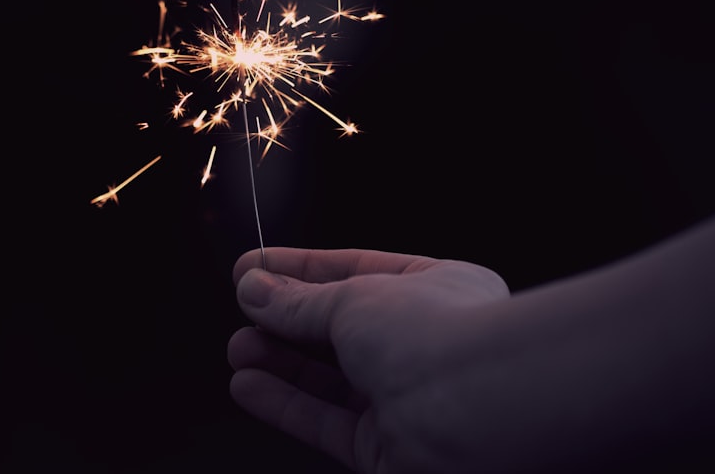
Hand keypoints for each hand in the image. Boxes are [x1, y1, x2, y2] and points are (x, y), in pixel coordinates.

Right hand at [228, 247, 508, 472]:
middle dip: (285, 320)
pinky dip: (286, 405)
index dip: (300, 270)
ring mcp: (409, 398)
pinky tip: (248, 386)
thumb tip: (252, 288)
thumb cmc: (437, 338)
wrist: (476, 415)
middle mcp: (425, 344)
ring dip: (279, 363)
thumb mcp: (353, 298)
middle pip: (339, 328)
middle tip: (241, 311)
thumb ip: (297, 301)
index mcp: (436, 288)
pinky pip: (327, 423)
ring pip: (330, 379)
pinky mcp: (389, 449)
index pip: (355, 272)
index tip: (252, 267)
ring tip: (238, 350)